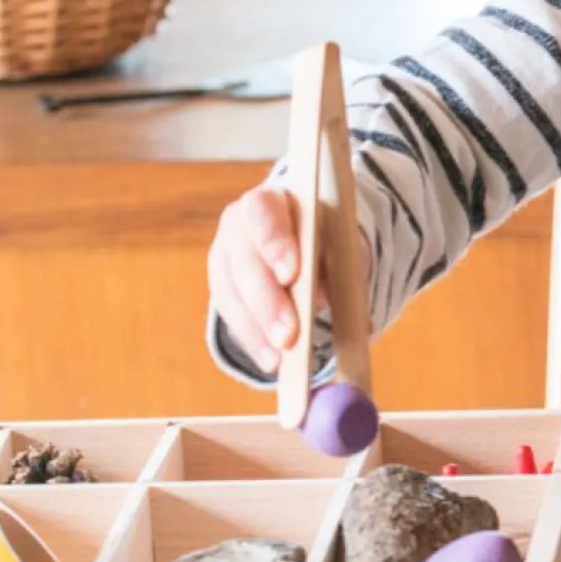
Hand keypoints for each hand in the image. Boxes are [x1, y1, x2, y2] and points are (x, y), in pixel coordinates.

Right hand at [207, 185, 371, 373]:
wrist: (305, 237)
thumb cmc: (325, 238)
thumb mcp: (337, 242)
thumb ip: (335, 262)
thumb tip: (330, 299)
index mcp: (271, 200)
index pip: (262, 213)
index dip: (273, 244)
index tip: (292, 274)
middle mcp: (238, 225)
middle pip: (244, 261)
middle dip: (267, 301)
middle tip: (290, 334)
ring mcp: (224, 257)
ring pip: (231, 292)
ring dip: (258, 328)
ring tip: (281, 358)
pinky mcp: (223, 288)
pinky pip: (232, 317)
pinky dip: (253, 340)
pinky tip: (272, 361)